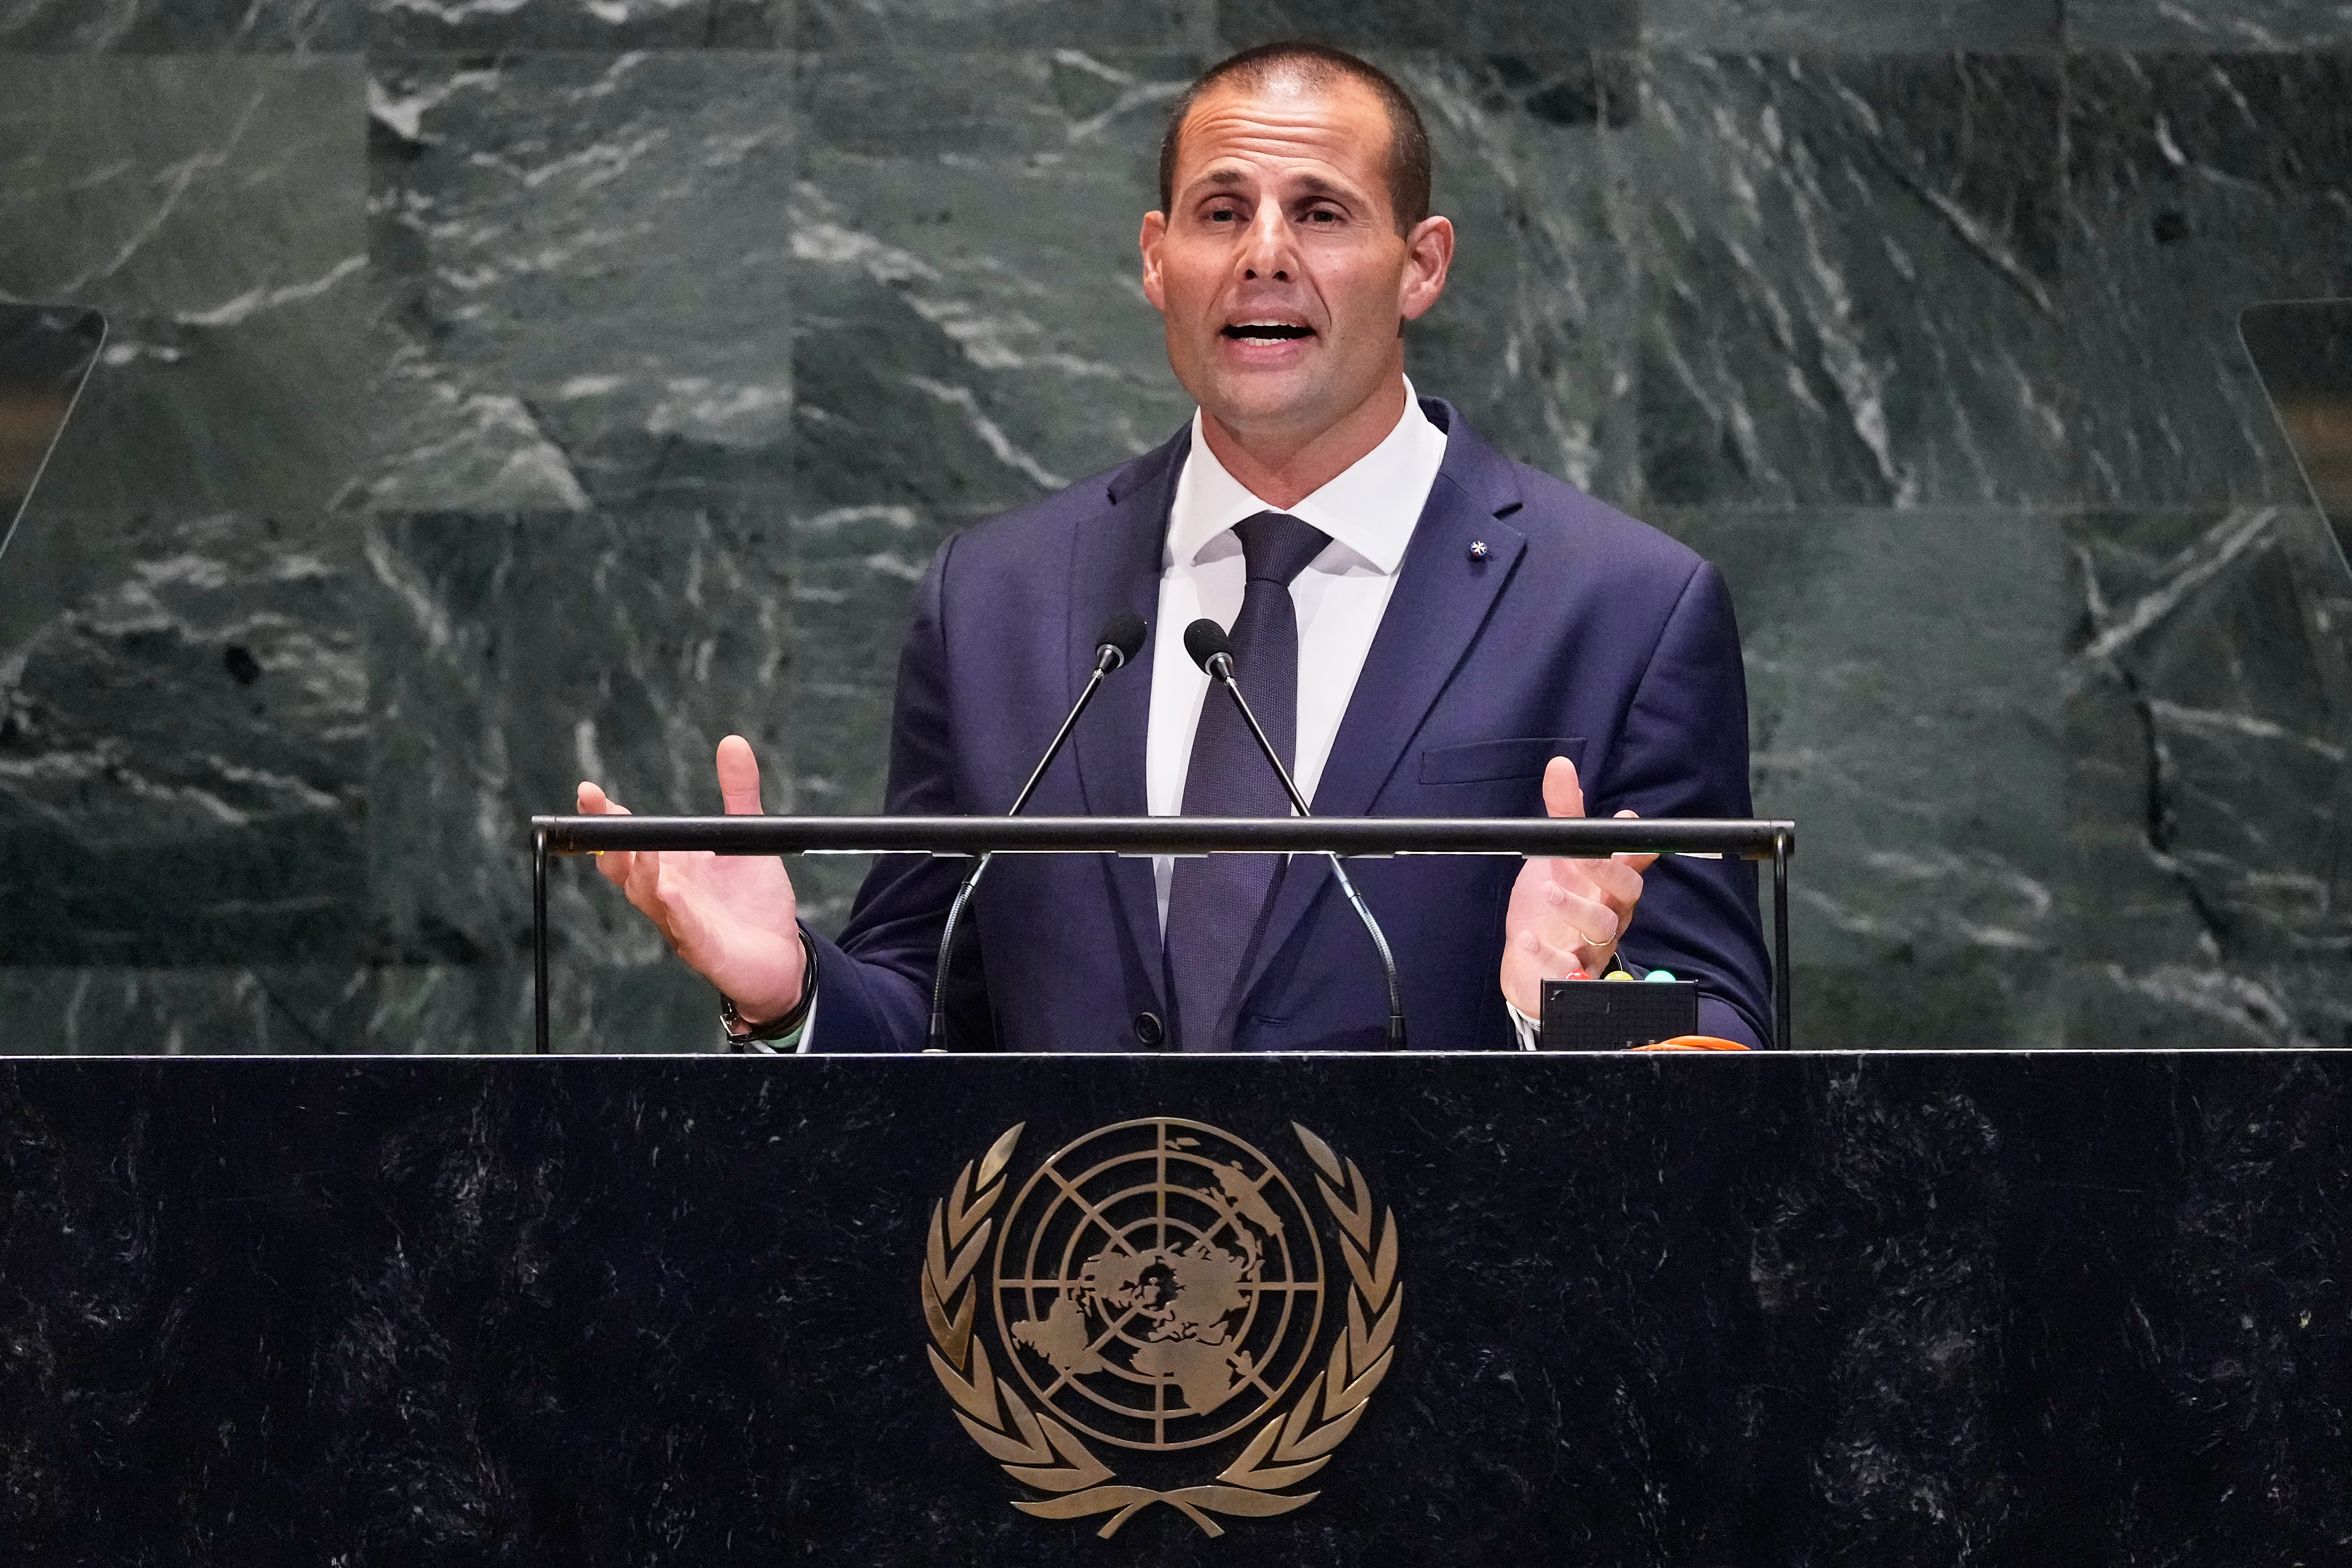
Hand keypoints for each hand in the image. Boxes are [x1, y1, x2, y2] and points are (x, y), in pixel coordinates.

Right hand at [578, 735, 806, 1021]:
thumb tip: (732, 742)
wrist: (781, 954)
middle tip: (598, 813)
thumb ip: (738, 793)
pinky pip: (682, 926)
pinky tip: (668, 891)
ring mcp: (679, 921)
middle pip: (623, 866)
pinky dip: (674, 908)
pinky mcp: (702, 947)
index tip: (590, 792)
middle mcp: (665, 892)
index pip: (628, 838)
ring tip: (639, 849)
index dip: (607, 817)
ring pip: (646, 896)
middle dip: (608, 840)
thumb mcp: (746, 837)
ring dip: (639, 872)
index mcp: (669, 865)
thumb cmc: (752, 899)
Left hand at [1499, 756, 1655, 1016]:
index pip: (1630, 866)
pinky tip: (1526, 939)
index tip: (1624, 824)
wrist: (1527, 963)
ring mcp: (1591, 947)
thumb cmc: (1548, 907)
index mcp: (1607, 888)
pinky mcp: (1569, 976)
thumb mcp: (1552, 859)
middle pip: (1625, 895)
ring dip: (1575, 908)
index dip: (1632, 847)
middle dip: (1606, 873)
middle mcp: (1607, 916)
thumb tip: (1561, 766)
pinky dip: (1547, 954)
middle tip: (1583, 857)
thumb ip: (1562, 818)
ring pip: (1600, 929)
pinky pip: (1567, 970)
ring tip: (1548, 890)